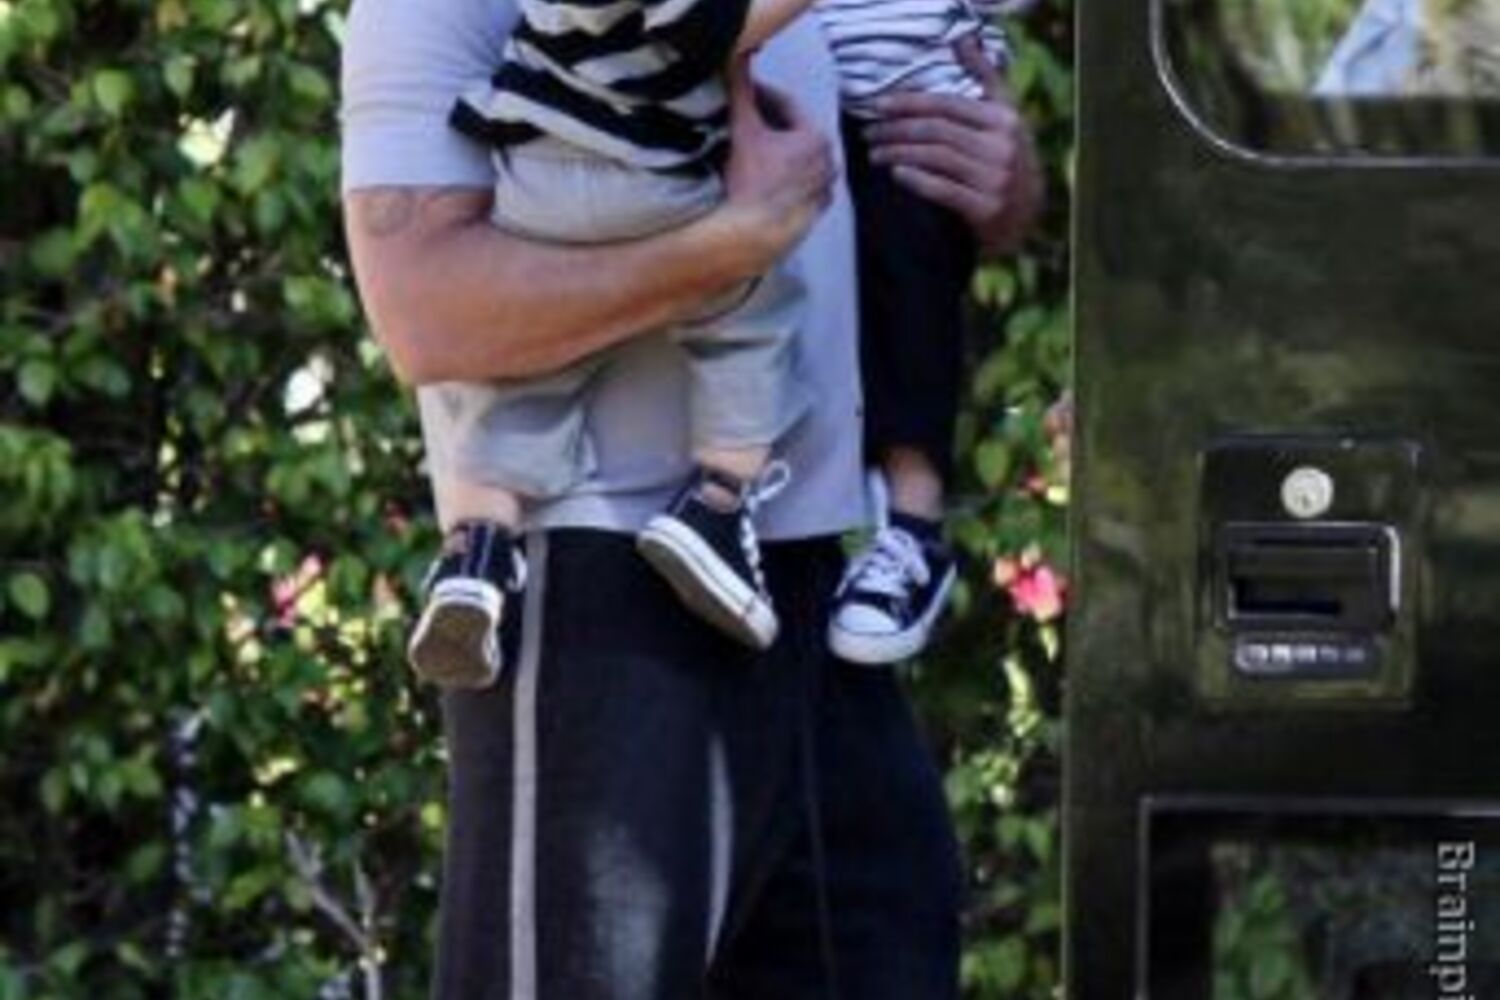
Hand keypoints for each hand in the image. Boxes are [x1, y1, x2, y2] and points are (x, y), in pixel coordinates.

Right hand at [717, 56, 835, 276]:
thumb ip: (741, 88)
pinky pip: (795, 186)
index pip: (785, 105)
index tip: (742, 94)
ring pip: (794, 161)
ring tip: (747, 152)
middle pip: (791, 133)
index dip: (759, 95)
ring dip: (774, 153)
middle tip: (741, 122)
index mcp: (817, 138)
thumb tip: (738, 55)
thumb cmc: (750, 183)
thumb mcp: (742, 127)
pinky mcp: (813, 214)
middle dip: (767, 125)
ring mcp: (822, 191)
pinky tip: (759, 182)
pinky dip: (781, 179)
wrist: (751, 236)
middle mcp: (828, 163)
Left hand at [864, 36, 1042, 253]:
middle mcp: (1001, 147)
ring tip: (875, 154)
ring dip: (899, 154)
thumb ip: (984, 77)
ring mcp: (995, 179)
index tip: (877, 106)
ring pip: (936, 158)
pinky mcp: (986, 209)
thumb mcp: (1004, 114)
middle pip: (937, 131)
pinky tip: (896, 174)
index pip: (946, 105)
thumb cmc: (1006, 156)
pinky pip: (943, 190)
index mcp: (1003, 120)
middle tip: (869, 134)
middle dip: (896, 131)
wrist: (1027, 212)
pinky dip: (917, 180)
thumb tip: (963, 39)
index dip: (909, 103)